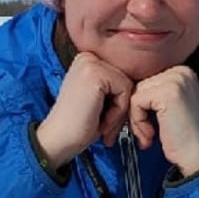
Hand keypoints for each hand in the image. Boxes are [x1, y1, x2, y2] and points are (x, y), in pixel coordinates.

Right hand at [36, 52, 134, 167]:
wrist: (57, 141)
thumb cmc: (79, 125)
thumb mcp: (100, 99)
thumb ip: (115, 87)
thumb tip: (141, 85)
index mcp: (88, 60)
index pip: (121, 77)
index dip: (119, 103)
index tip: (106, 121)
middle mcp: (88, 56)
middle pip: (127, 80)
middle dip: (121, 108)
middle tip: (106, 129)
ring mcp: (90, 63)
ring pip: (128, 86)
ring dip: (119, 112)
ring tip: (103, 126)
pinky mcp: (95, 74)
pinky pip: (125, 92)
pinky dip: (118, 112)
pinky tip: (102, 122)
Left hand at [129, 66, 198, 176]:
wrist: (198, 156)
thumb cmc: (184, 138)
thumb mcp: (172, 107)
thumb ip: (156, 94)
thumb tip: (131, 91)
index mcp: (184, 72)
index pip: (148, 82)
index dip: (143, 106)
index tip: (148, 125)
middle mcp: (182, 72)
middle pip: (140, 86)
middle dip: (138, 113)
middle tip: (147, 134)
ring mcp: (176, 80)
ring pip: (136, 94)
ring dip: (136, 119)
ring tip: (149, 136)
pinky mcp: (167, 93)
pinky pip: (136, 102)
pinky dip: (137, 122)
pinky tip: (150, 135)